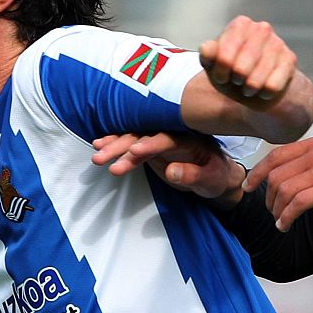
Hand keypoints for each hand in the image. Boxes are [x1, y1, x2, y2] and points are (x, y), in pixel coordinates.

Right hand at [91, 132, 244, 202]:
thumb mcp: (210, 179)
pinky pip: (131, 145)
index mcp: (189, 137)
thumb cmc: (215, 176)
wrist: (215, 174)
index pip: (167, 139)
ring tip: (97, 155)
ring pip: (134, 139)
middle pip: (145, 136)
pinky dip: (116, 146)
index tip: (134, 151)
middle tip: (104, 157)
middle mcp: (172, 133)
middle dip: (123, 146)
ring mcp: (160, 138)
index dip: (150, 144)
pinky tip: (100, 147)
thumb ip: (191, 175)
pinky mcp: (151, 146)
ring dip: (115, 146)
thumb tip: (172, 171)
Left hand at [199, 16, 296, 104]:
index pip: (223, 56)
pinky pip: (272, 87)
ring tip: (249, 86)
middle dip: (236, 81)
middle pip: (240, 69)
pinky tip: (265, 88)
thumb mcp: (215, 67)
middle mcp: (261, 29)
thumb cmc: (232, 73)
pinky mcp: (290, 60)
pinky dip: (264, 94)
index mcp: (240, 25)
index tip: (221, 77)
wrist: (260, 87)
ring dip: (249, 90)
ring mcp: (278, 43)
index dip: (219, 73)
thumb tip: (206, 49)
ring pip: (255, 80)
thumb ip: (207, 57)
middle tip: (237, 80)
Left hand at [245, 131, 312, 229]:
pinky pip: (297, 204)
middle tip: (271, 210)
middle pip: (276, 176)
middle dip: (267, 197)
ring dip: (276, 210)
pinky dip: (286, 217)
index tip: (251, 185)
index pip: (276, 155)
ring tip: (280, 222)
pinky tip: (285, 225)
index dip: (258, 172)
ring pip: (283, 192)